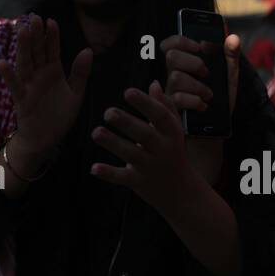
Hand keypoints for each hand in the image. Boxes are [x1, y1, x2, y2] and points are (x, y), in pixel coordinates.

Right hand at [0, 16, 91, 171]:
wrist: (46, 139)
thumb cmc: (59, 116)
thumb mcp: (75, 94)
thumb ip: (80, 72)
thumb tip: (88, 50)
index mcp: (53, 71)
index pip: (52, 49)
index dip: (51, 36)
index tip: (51, 21)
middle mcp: (39, 75)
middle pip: (37, 51)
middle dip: (36, 35)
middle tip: (34, 17)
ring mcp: (29, 85)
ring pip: (25, 63)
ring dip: (23, 48)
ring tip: (22, 31)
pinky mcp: (21, 99)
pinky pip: (15, 85)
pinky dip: (8, 75)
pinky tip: (3, 62)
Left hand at [91, 81, 196, 215]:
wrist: (180, 191)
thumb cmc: (173, 151)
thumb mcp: (174, 129)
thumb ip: (164, 106)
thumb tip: (154, 83)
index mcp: (171, 133)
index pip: (160, 116)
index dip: (145, 103)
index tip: (128, 92)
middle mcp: (162, 149)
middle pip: (145, 135)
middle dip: (127, 123)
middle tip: (108, 112)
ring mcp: (150, 167)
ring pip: (131, 155)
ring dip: (113, 144)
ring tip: (96, 132)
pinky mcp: (138, 182)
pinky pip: (122, 178)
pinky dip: (108, 173)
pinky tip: (94, 168)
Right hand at [161, 33, 240, 184]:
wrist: (214, 133)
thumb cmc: (219, 104)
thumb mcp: (229, 79)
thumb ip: (231, 57)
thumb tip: (233, 37)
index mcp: (184, 65)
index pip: (171, 43)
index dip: (182, 40)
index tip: (199, 46)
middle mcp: (173, 76)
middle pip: (172, 56)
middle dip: (193, 62)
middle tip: (207, 72)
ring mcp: (169, 92)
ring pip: (175, 77)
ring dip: (197, 85)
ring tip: (210, 95)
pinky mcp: (170, 109)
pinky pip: (177, 98)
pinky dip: (194, 101)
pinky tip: (204, 106)